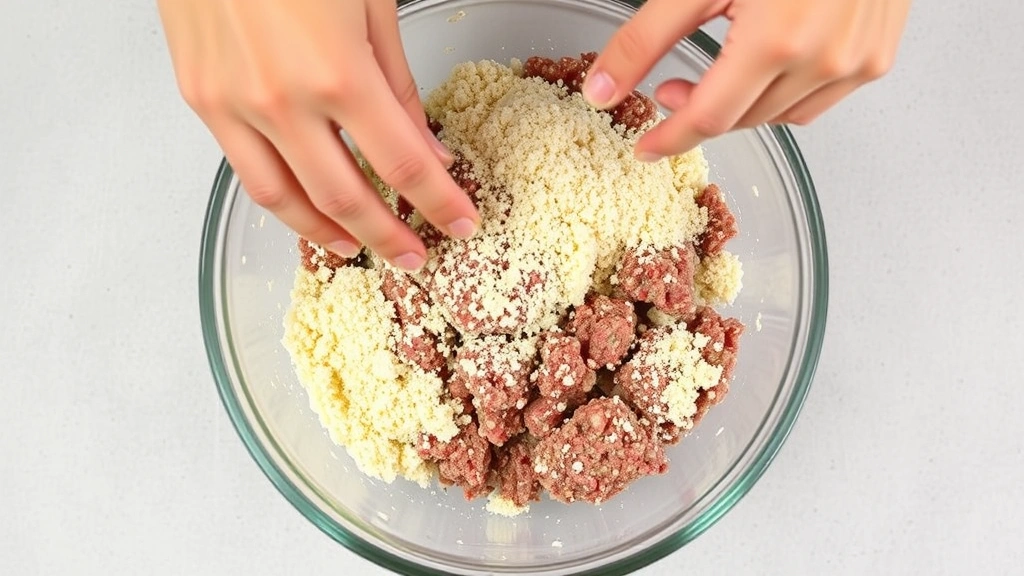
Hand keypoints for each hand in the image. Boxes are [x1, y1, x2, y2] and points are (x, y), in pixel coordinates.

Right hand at [158, 0, 479, 270]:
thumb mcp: (371, 5)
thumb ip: (399, 86)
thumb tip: (426, 146)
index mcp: (339, 73)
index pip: (404, 166)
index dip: (439, 204)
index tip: (460, 223)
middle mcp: (283, 101)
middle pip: (347, 200)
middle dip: (390, 237)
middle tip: (415, 255)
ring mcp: (234, 105)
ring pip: (287, 201)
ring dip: (329, 235)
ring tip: (359, 248)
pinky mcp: (201, 99)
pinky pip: (245, 171)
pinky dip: (282, 202)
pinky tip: (306, 210)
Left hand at [581, 0, 911, 161]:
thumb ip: (645, 39)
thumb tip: (602, 89)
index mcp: (776, 39)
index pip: (709, 118)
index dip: (671, 138)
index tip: (647, 147)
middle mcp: (823, 57)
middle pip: (741, 120)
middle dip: (698, 112)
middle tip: (670, 87)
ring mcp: (856, 62)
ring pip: (778, 116)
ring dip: (739, 105)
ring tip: (718, 69)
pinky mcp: (875, 58)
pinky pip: (815, 101)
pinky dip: (780, 96)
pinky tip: (762, 67)